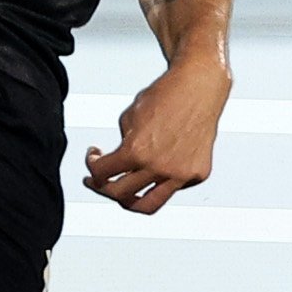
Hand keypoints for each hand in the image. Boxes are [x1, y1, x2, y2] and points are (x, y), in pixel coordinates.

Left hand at [82, 56, 226, 215]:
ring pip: (148, 205)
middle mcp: (159, 167)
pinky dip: (161, 181)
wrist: (200, 87)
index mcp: (137, 152)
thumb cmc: (166, 96)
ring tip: (123, 195)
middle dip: (103, 187)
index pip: (101, 173)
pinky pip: (173, 188)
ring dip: (130, 201)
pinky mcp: (198, 173)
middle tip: (99, 181)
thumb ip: (121, 146)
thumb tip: (116, 166)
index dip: (91, 165)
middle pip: (119, 194)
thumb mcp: (129, 118)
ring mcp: (181, 174)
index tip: (93, 159)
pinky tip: (158, 167)